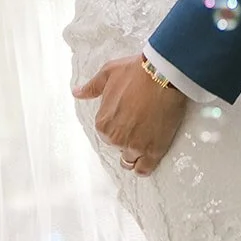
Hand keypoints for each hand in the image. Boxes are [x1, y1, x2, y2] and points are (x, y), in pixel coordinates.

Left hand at [73, 55, 187, 175]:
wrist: (163, 75)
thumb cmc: (135, 72)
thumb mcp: (108, 73)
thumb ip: (91, 88)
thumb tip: (76, 93)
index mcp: (103, 124)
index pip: (106, 134)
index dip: (117, 125)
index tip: (128, 117)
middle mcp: (116, 139)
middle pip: (118, 147)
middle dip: (126, 138)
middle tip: (139, 124)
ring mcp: (135, 147)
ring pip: (130, 160)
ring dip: (135, 153)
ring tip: (145, 141)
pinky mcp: (154, 151)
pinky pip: (144, 169)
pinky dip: (145, 166)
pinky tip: (148, 158)